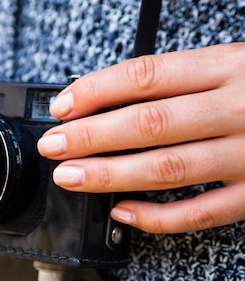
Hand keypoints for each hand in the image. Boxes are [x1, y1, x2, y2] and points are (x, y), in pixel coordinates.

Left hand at [36, 43, 244, 233]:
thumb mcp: (232, 63)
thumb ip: (181, 79)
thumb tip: (107, 98)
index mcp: (229, 66)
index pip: (147, 75)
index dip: (96, 91)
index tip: (61, 106)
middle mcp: (239, 109)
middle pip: (149, 123)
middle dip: (90, 136)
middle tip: (54, 145)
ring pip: (167, 169)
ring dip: (109, 174)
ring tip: (71, 176)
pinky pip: (201, 213)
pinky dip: (156, 217)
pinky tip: (121, 211)